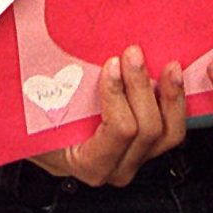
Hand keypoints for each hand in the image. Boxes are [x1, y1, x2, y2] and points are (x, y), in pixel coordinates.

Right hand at [29, 48, 185, 187]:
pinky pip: (172, 128)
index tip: (110, 64)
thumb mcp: (38, 111)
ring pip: (168, 132)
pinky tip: (173, 79)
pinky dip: (176, 102)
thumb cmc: (39, 126)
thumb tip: (37, 46)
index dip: (117, 94)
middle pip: (147, 129)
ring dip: (169, 95)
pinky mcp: (149, 147)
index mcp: (89, 163)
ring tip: (168, 66)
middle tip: (132, 54)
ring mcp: (136, 158)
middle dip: (141, 86)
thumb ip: (50, 90)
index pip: (119, 131)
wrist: (46, 142)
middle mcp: (117, 167)